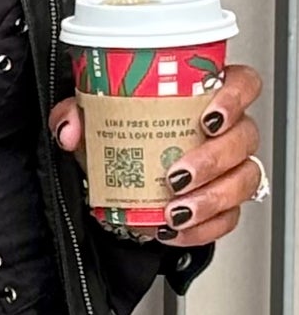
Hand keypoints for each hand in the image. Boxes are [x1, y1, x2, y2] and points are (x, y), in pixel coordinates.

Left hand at [49, 62, 265, 246]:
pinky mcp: (224, 206)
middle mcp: (227, 131)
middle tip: (177, 176)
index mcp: (207, 97)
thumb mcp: (95, 122)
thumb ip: (76, 114)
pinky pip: (228, 219)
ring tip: (175, 211)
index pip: (243, 84)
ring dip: (211, 198)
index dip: (235, 98)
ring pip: (243, 180)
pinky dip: (202, 230)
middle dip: (214, 160)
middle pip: (244, 138)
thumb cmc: (124, 140)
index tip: (209, 117)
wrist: (117, 185)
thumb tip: (70, 129)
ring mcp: (231, 169)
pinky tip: (175, 230)